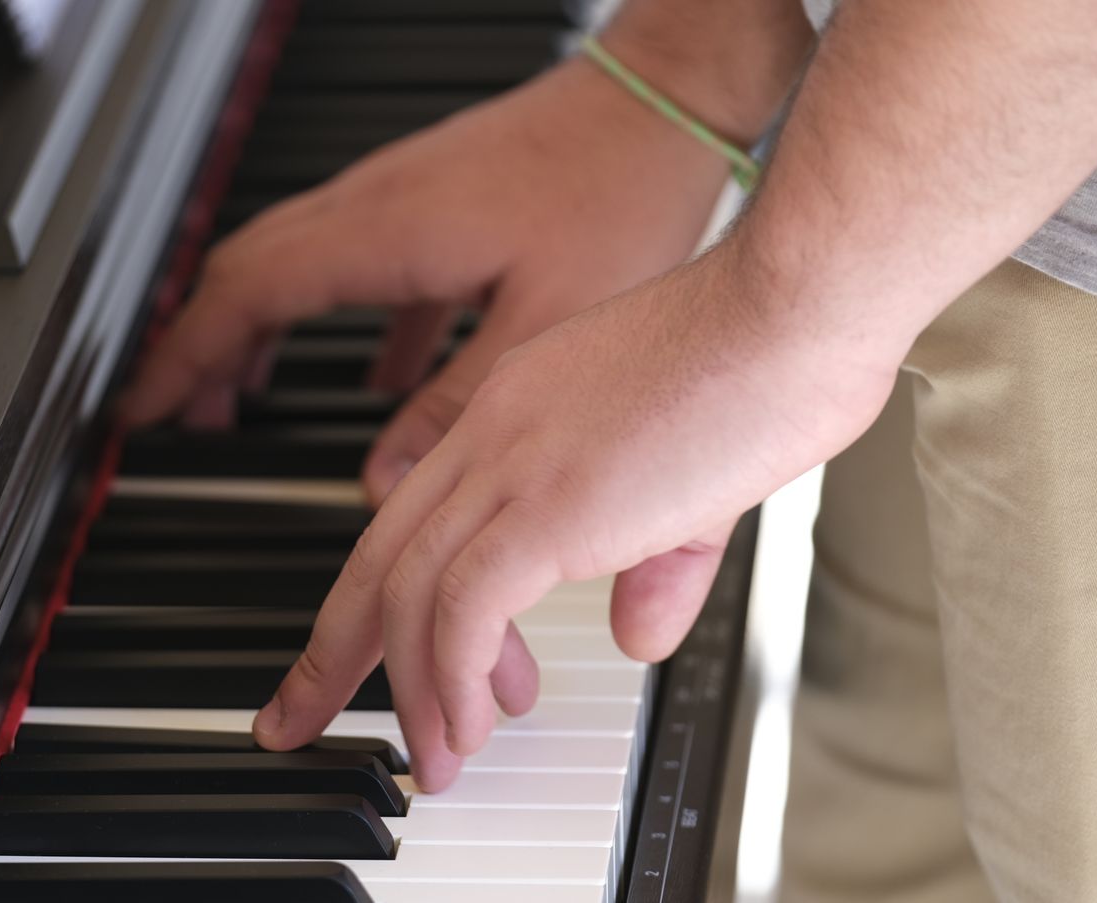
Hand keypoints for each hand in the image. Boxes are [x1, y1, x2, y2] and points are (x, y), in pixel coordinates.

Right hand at [121, 54, 735, 501]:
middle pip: (245, 276)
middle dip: (198, 350)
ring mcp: (397, 198)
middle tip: (173, 419)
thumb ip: (451, 410)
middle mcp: (372, 207)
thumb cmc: (620, 186)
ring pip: (290, 264)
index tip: (140, 411)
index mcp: (381, 234)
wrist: (668, 93)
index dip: (182, 359)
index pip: (242, 297)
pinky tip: (373, 375)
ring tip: (241, 403)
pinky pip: (353, 262)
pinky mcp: (434, 201)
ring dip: (255, 333)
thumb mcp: (539, 323)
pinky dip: (334, 321)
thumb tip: (382, 485)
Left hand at [250, 251, 900, 789]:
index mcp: (513, 413)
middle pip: (379, 555)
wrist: (794, 309)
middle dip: (333, 651)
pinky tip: (467, 727)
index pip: (415, 518)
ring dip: (410, 691)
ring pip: (410, 592)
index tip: (376, 655)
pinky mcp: (547, 504)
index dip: (381, 595)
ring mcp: (511, 466)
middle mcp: (491, 434)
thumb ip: (655, 564)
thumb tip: (635, 634)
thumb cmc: (766, 368)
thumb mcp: (696, 490)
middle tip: (302, 718)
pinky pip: (464, 607)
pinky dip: (453, 678)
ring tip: (433, 761)